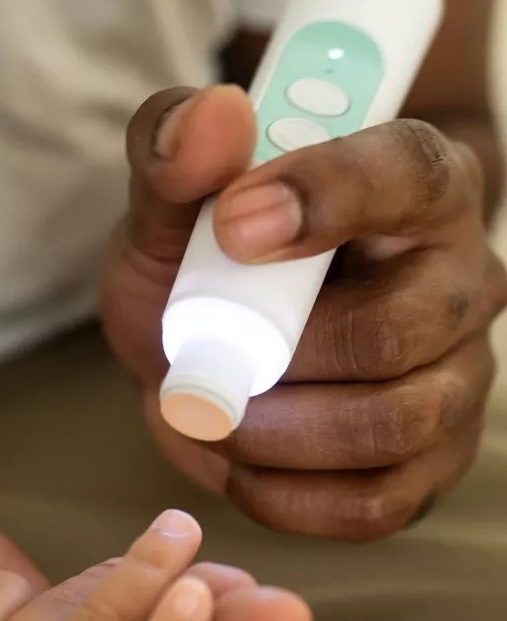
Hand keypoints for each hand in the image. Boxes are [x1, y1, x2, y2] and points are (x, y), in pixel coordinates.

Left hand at [101, 85, 506, 540]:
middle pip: (395, 330)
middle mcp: (454, 281)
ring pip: (392, 425)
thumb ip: (174, 153)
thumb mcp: (166, 205)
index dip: (322, 197)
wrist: (203, 343)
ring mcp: (453, 379)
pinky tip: (236, 462)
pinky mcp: (426, 463)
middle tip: (196, 360)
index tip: (231, 226)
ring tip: (207, 412)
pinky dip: (283, 495)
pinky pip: (376, 504)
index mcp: (408, 187)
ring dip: (272, 433)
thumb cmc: (193, 263)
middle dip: (274, 358)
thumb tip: (215, 116)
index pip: (403, 174)